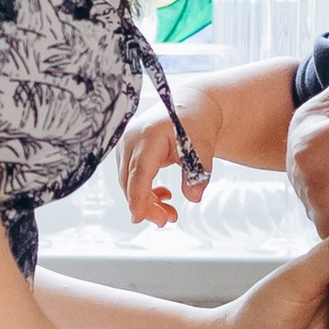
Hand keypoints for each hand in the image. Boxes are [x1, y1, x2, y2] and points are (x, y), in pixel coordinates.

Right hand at [119, 108, 192, 227]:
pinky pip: (130, 179)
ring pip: (128, 184)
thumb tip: (194, 197)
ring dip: (146, 202)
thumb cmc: (195, 124)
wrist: (189, 109)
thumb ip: (198, 173)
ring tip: (170, 211)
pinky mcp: (126, 152)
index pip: (139, 172)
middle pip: (131, 182)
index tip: (137, 218)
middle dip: (147, 206)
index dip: (137, 197)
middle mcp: (131, 140)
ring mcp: (125, 146)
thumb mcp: (203, 148)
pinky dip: (144, 192)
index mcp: (149, 136)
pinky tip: (162, 195)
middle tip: (171, 219)